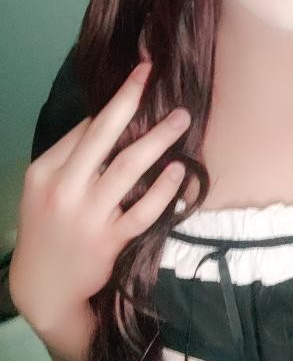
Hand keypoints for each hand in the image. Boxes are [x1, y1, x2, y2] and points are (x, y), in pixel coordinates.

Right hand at [8, 62, 190, 330]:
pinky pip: (143, 211)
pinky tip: (179, 172)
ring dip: (158, 140)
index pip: (86, 127)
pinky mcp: (109, 241)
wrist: (43, 285)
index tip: (140, 75)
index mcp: (46, 171)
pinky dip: (163, 190)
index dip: (116, 98)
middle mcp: (65, 189)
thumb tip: (108, 120)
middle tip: (156, 77)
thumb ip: (72, 157)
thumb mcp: (44, 188)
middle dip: (131, 101)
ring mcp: (88, 215)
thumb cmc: (48, 226)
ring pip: (128, 168)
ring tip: (181, 119)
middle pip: (103, 136)